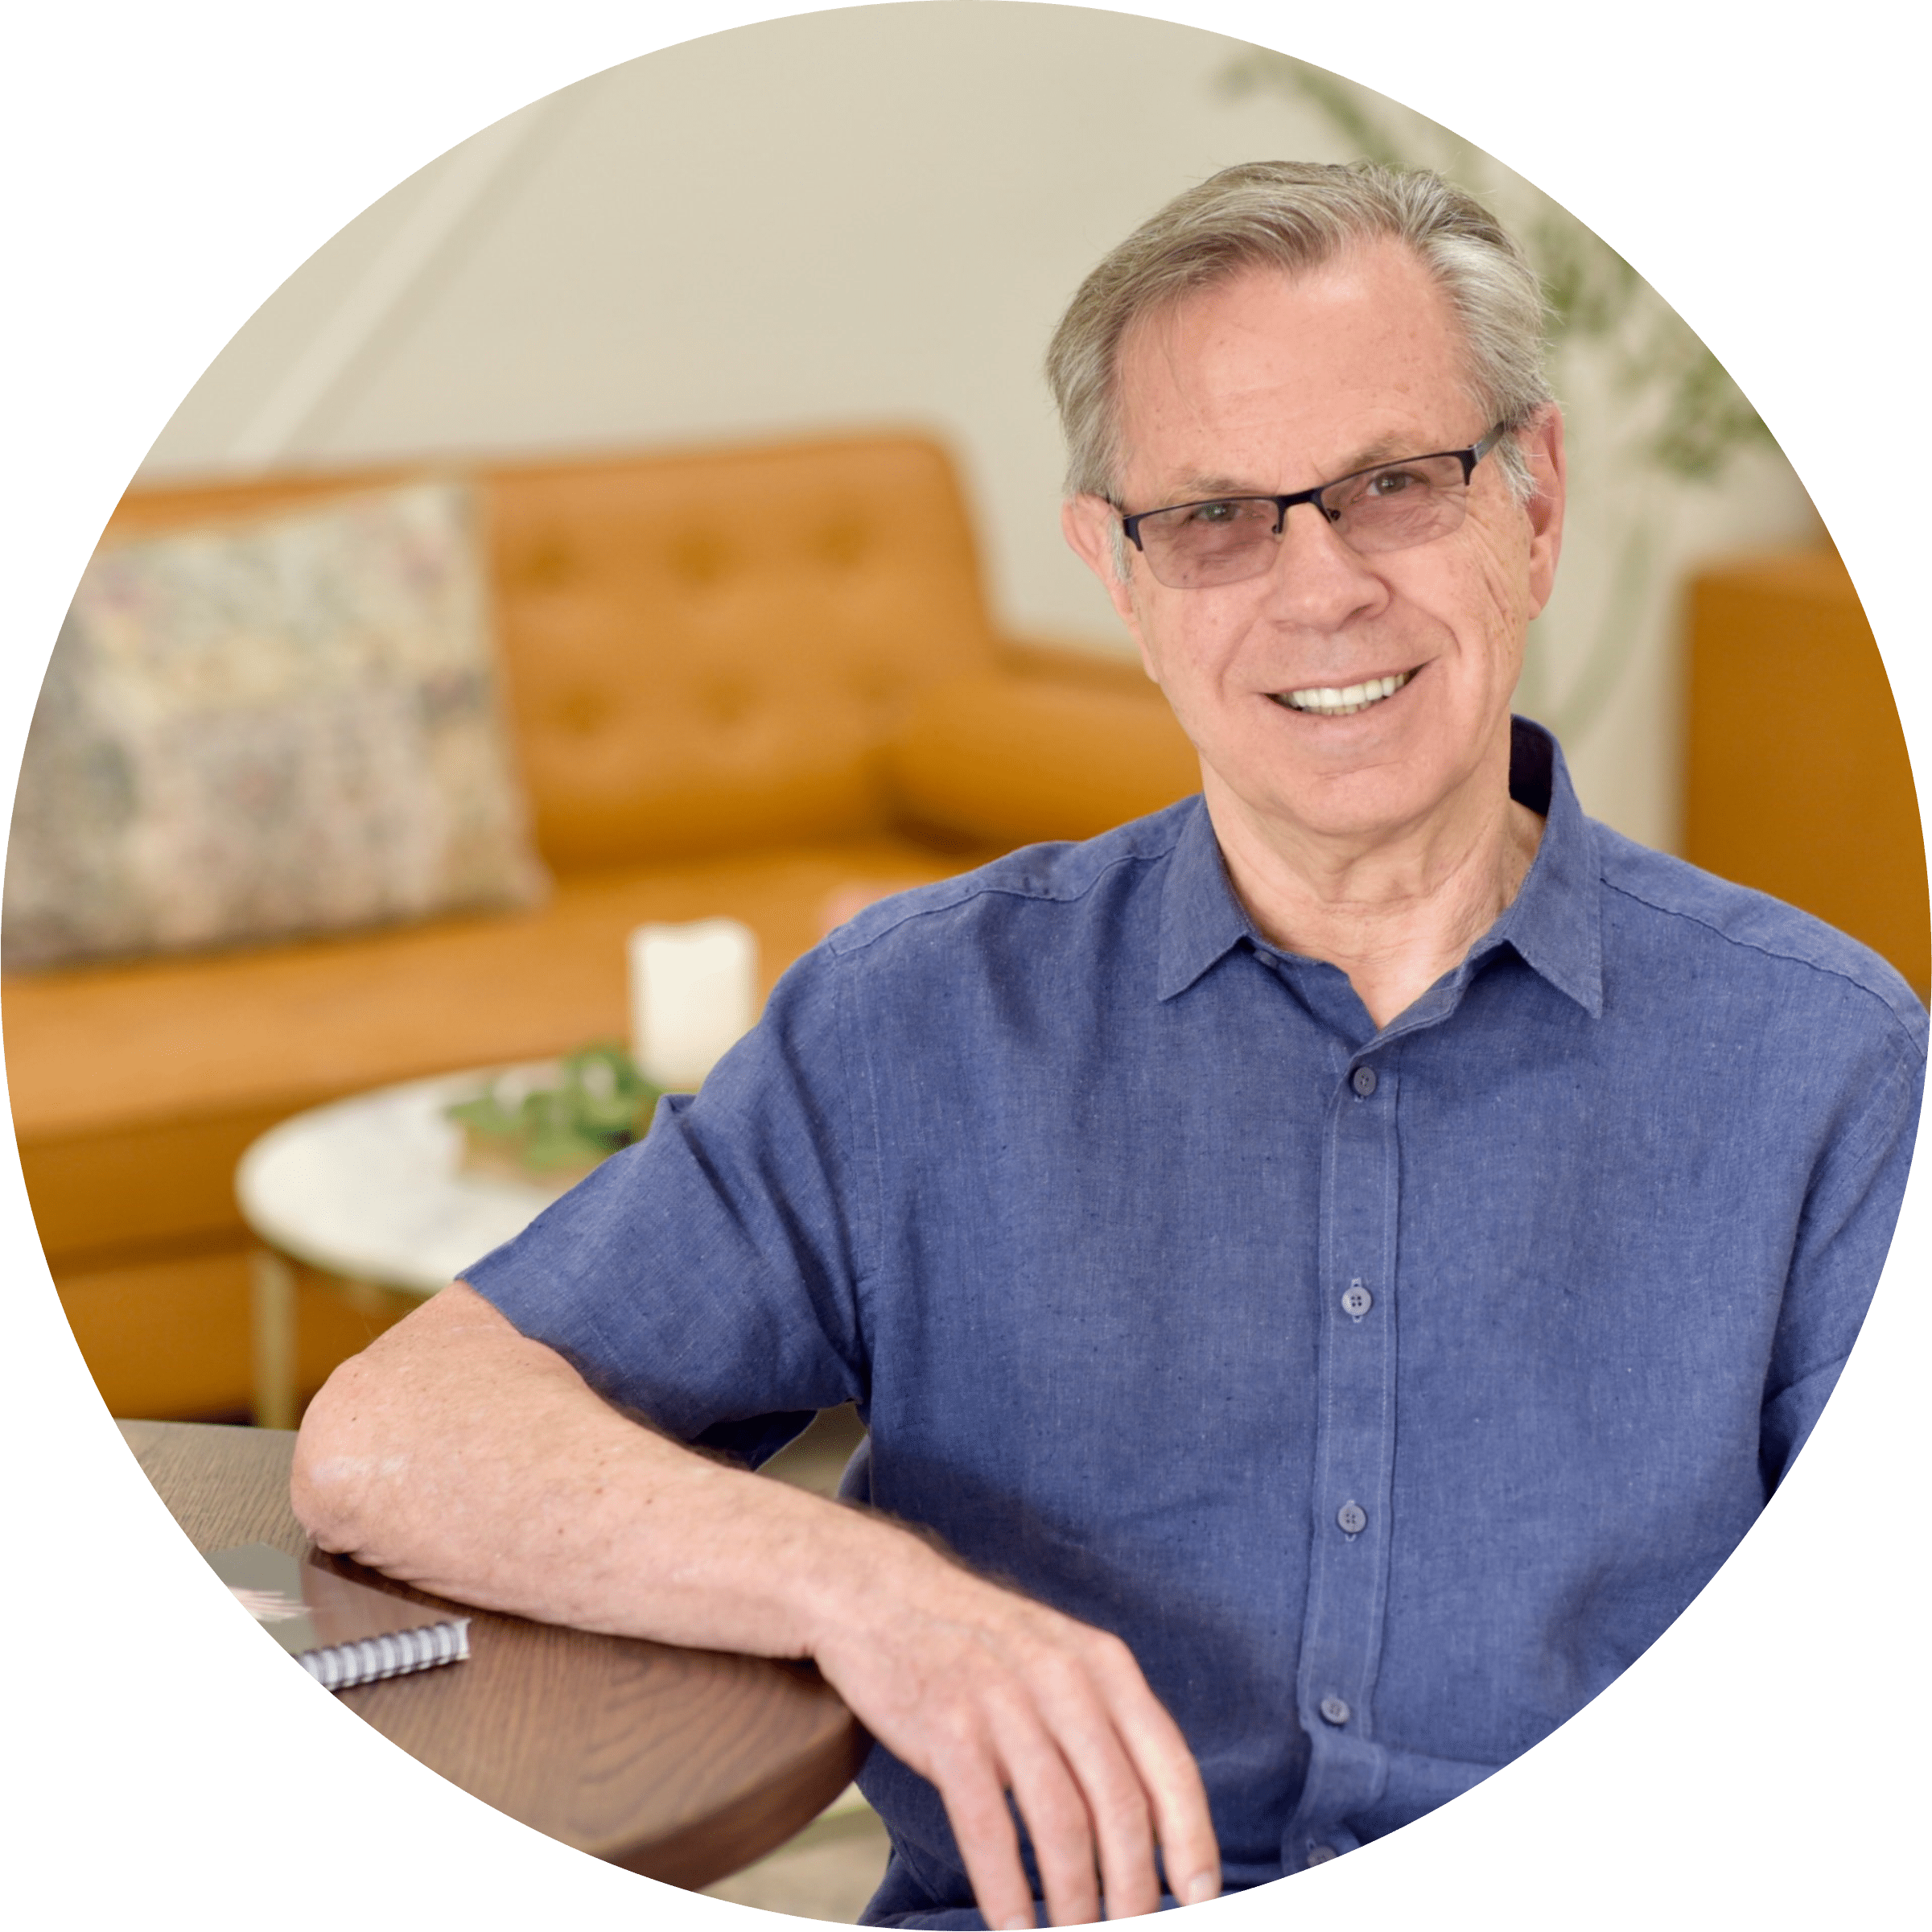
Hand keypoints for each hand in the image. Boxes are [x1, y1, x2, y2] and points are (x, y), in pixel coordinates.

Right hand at [810, 1536, 1219, 1927]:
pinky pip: (989, 1826)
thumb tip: (1155, 1826)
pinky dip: (1007, 1891)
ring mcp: (1004, 1701)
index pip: (1170, 1766)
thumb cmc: (978, 1644)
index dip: (1193, 1842)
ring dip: (1075, 1904)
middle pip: (1120, 1807)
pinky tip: (1015, 1929)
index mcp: (1105, 1664)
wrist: (882, 1593)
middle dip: (1134, 1892)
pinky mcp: (947, 1725)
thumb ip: (1105, 1725)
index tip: (1202, 1901)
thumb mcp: (1059, 1659)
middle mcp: (1064, 1678)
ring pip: (1062, 1825)